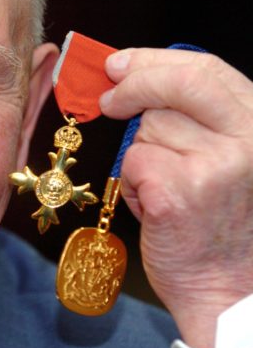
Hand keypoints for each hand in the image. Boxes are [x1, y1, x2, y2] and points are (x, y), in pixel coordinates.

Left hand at [100, 48, 252, 347]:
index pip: (205, 69)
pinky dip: (131, 183)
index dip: (154, 60)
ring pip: (146, 129)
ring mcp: (215, 165)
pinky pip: (132, 162)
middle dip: (131, 87)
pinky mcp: (179, 191)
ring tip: (162, 186)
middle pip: (173, 84)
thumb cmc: (219, 223)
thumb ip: (200, 117)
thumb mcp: (228, 158)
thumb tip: (136, 78)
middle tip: (108, 99)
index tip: (120, 63)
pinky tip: (153, 205)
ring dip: (140, 153)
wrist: (224, 287)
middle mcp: (247, 140)